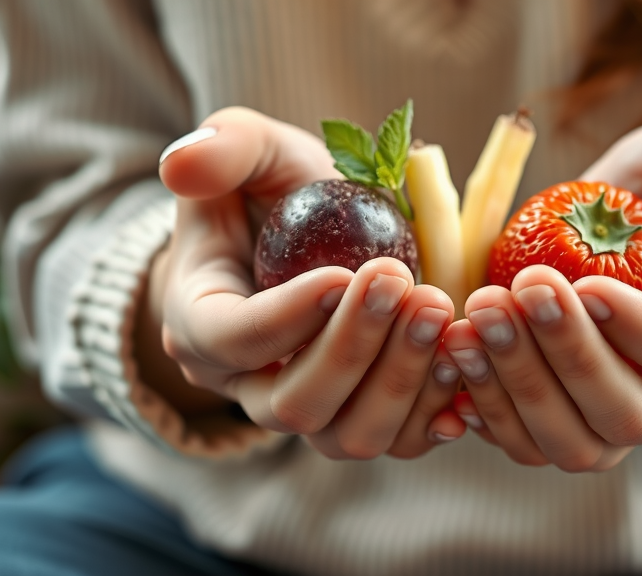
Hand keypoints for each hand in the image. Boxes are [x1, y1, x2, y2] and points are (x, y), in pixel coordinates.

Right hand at [146, 107, 463, 459]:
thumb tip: (181, 165)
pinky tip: (460, 358)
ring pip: (349, 435)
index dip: (290, 317)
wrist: (306, 236)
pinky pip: (399, 440)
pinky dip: (435, 409)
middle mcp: (248, 385)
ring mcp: (309, 409)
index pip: (234, 341)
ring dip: (402, 380)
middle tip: (404, 284)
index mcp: (202, 325)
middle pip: (295, 403)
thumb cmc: (272, 192)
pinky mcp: (362, 415)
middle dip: (354, 348)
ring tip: (440, 311)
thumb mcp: (248, 151)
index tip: (344, 273)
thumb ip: (223, 148)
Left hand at [443, 112, 641, 470]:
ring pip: (575, 443)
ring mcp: (617, 421)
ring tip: (473, 321)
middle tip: (514, 293)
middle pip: (628, 414)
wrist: (620, 237)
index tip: (580, 284)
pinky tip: (456, 356)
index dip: (636, 328)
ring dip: (517, 387)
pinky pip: (526, 444)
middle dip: (566, 357)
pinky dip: (486, 410)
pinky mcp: (564, 425)